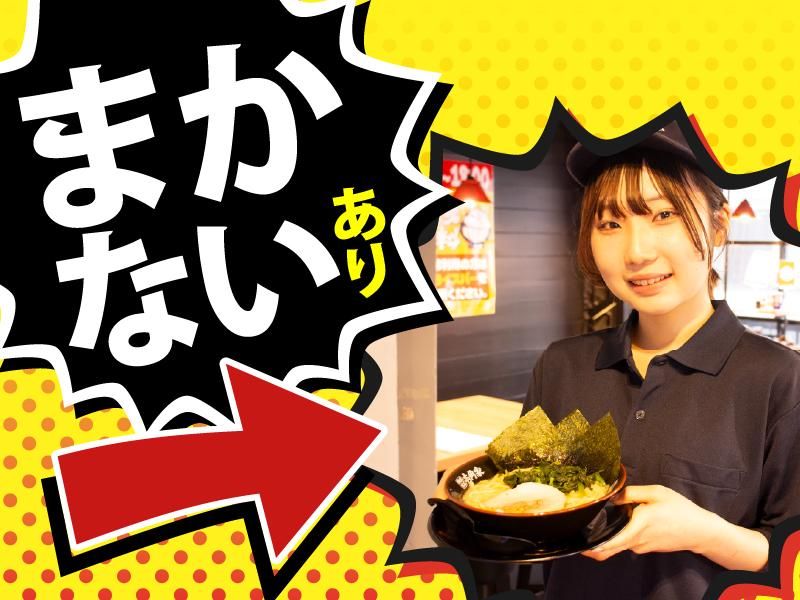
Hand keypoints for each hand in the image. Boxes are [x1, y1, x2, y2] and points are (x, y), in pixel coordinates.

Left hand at [582, 484, 722, 560]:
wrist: (700, 530)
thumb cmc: (680, 509)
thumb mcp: (655, 493)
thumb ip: (630, 493)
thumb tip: (611, 496)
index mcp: (636, 527)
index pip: (608, 545)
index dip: (590, 547)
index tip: (578, 541)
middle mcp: (636, 541)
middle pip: (609, 546)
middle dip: (596, 538)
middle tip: (587, 523)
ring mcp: (641, 547)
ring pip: (619, 540)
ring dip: (615, 530)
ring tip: (616, 512)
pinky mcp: (646, 547)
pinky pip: (629, 539)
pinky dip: (625, 531)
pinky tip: (631, 517)